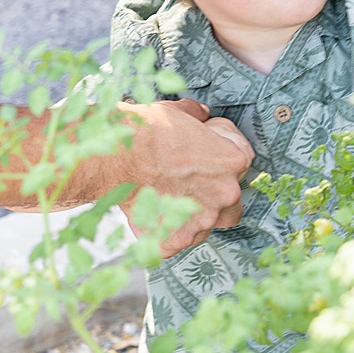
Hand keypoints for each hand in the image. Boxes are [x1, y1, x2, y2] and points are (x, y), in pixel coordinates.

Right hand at [107, 98, 253, 257]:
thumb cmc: (143, 133)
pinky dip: (164, 231)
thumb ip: (195, 116)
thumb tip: (200, 115)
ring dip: (191, 214)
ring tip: (166, 198)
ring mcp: (201, 221)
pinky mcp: (175, 239)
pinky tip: (150, 213)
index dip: (220, 154)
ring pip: (205, 224)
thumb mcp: (176, 112)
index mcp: (232, 161)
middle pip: (231, 199)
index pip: (241, 160)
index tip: (203, 151)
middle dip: (213, 191)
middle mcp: (225, 194)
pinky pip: (176, 240)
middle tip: (187, 180)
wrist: (112, 156)